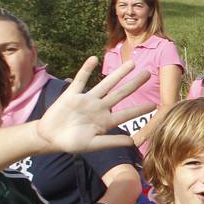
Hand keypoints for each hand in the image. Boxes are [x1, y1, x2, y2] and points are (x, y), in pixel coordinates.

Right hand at [34, 58, 150, 153]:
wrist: (49, 137)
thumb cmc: (71, 143)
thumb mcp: (93, 144)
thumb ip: (111, 142)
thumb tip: (132, 142)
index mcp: (105, 121)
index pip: (126, 114)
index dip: (140, 110)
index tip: (154, 104)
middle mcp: (99, 108)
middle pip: (120, 93)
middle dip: (134, 84)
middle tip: (148, 73)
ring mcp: (86, 100)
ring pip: (105, 84)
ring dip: (118, 73)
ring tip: (132, 63)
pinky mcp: (71, 95)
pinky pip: (80, 80)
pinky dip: (86, 69)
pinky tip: (94, 58)